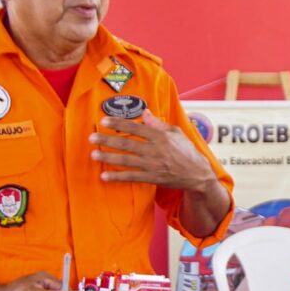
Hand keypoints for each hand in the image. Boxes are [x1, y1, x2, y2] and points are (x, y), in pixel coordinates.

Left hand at [89, 110, 216, 190]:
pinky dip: (117, 177)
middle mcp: (154, 149)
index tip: (104, 121)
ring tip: (94, 155)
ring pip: (126, 160)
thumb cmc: (187, 151)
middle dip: (107, 140)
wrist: (197, 173)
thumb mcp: (176, 132)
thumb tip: (145, 112)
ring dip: (108, 157)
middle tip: (92, 138)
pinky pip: (131, 177)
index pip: (135, 127)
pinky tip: (104, 176)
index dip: (118, 123)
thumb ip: (158, 124)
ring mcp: (152, 165)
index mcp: (160, 136)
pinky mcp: (152, 177)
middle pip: (126, 143)